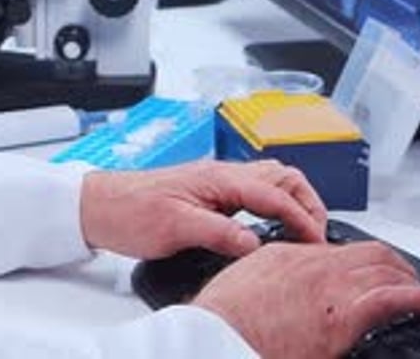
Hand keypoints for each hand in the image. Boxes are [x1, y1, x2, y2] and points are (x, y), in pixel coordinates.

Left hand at [80, 159, 326, 258]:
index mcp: (220, 177)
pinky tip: (272, 224)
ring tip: (304, 228)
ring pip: (270, 179)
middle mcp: (223, 173)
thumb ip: (220, 233)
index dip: (302, 217)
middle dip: (307, 199)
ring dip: (292, 198)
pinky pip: (253, 191)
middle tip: (319, 231)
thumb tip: (256, 245)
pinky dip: (274, 203)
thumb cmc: (131, 210)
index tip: (316, 241)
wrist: (101, 204)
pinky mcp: (210, 192)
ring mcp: (217, 181)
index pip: (276, 193)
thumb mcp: (176, 228)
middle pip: (282, 175)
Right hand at [194, 240, 419, 358]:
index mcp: (288, 254)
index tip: (364, 269)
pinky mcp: (341, 316)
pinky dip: (414, 296)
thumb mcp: (244, 282)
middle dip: (390, 261)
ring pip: (383, 267)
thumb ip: (269, 276)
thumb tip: (278, 287)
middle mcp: (313, 263)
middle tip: (401, 273)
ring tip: (415, 286)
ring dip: (405, 276)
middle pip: (367, 251)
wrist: (214, 336)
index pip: (335, 248)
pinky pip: (390, 298)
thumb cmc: (222, 319)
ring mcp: (328, 287)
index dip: (357, 258)